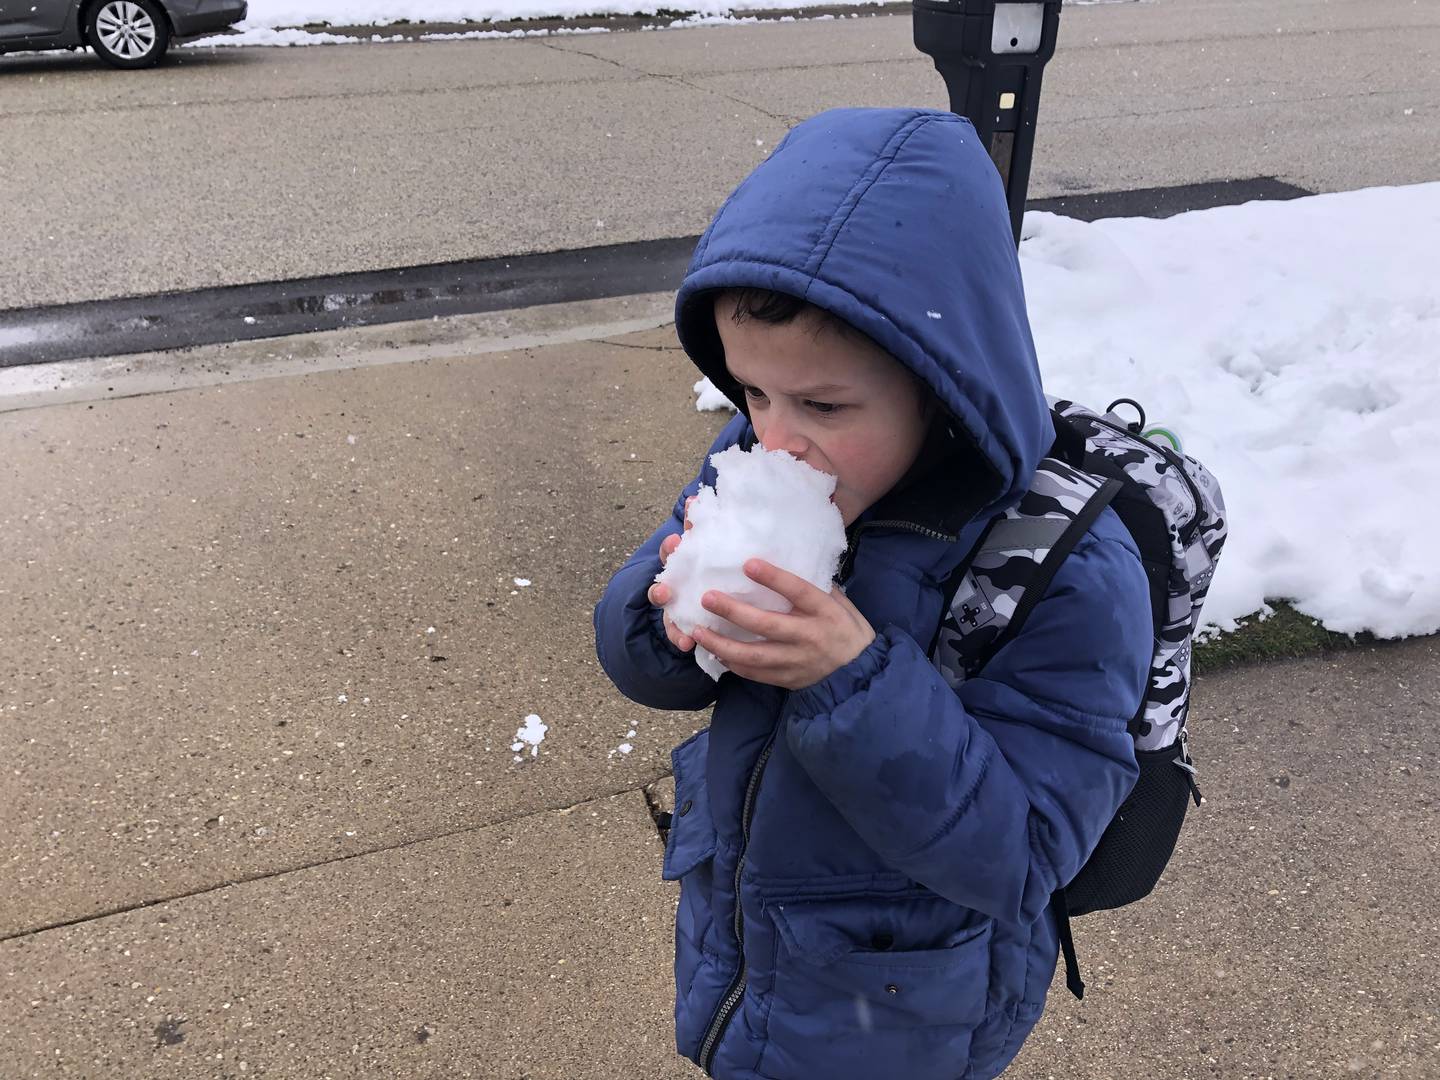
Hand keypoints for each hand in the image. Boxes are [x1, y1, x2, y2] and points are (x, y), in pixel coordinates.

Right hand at [648, 496, 696, 652]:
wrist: (714, 596)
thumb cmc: (710, 566)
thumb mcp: (708, 546)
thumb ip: (701, 525)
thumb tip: (697, 494)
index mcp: (681, 563)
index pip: (670, 552)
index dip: (671, 546)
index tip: (677, 540)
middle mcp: (673, 585)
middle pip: (660, 589)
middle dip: (660, 592)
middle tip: (666, 592)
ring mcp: (675, 607)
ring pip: (667, 616)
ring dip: (671, 624)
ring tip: (681, 634)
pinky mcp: (683, 625)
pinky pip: (679, 634)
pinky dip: (681, 639)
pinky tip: (689, 644)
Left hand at [690, 559, 876, 690]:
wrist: (861, 674)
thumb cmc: (848, 631)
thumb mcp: (841, 604)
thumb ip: (818, 587)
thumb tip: (790, 563)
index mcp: (825, 612)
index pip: (798, 591)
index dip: (773, 578)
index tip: (748, 563)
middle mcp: (809, 637)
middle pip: (766, 624)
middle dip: (733, 611)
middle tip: (707, 598)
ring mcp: (797, 661)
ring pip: (753, 655)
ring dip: (722, 643)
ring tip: (698, 631)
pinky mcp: (788, 679)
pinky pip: (755, 673)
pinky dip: (733, 663)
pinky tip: (715, 651)